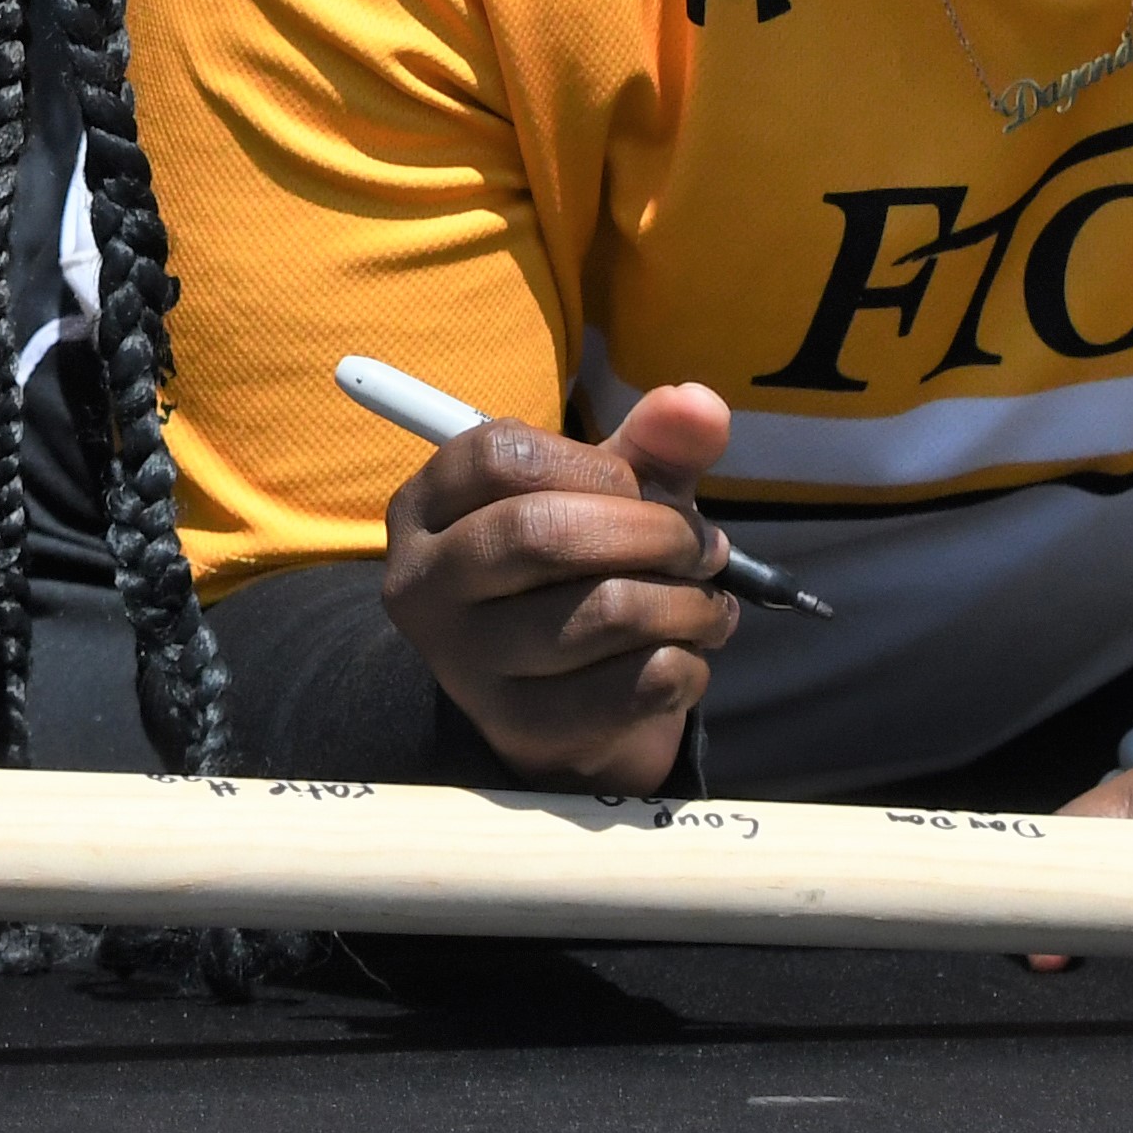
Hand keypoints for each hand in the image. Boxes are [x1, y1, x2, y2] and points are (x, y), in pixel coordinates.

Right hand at [377, 379, 742, 794]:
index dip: (594, 465)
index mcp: (425, 508)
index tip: (641, 488)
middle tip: (704, 547)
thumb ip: (651, 445)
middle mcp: (423, 584)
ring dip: (689, 603)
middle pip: (543, 532)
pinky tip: (691, 653)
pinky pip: (634, 683)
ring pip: (603, 611)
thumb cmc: (575, 570)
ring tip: (708, 603)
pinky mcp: (522, 727)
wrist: (557, 700)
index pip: (498, 456)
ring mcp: (465, 664)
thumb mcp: (603, 497)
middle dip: (655, 533)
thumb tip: (701, 404)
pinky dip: (689, 662)